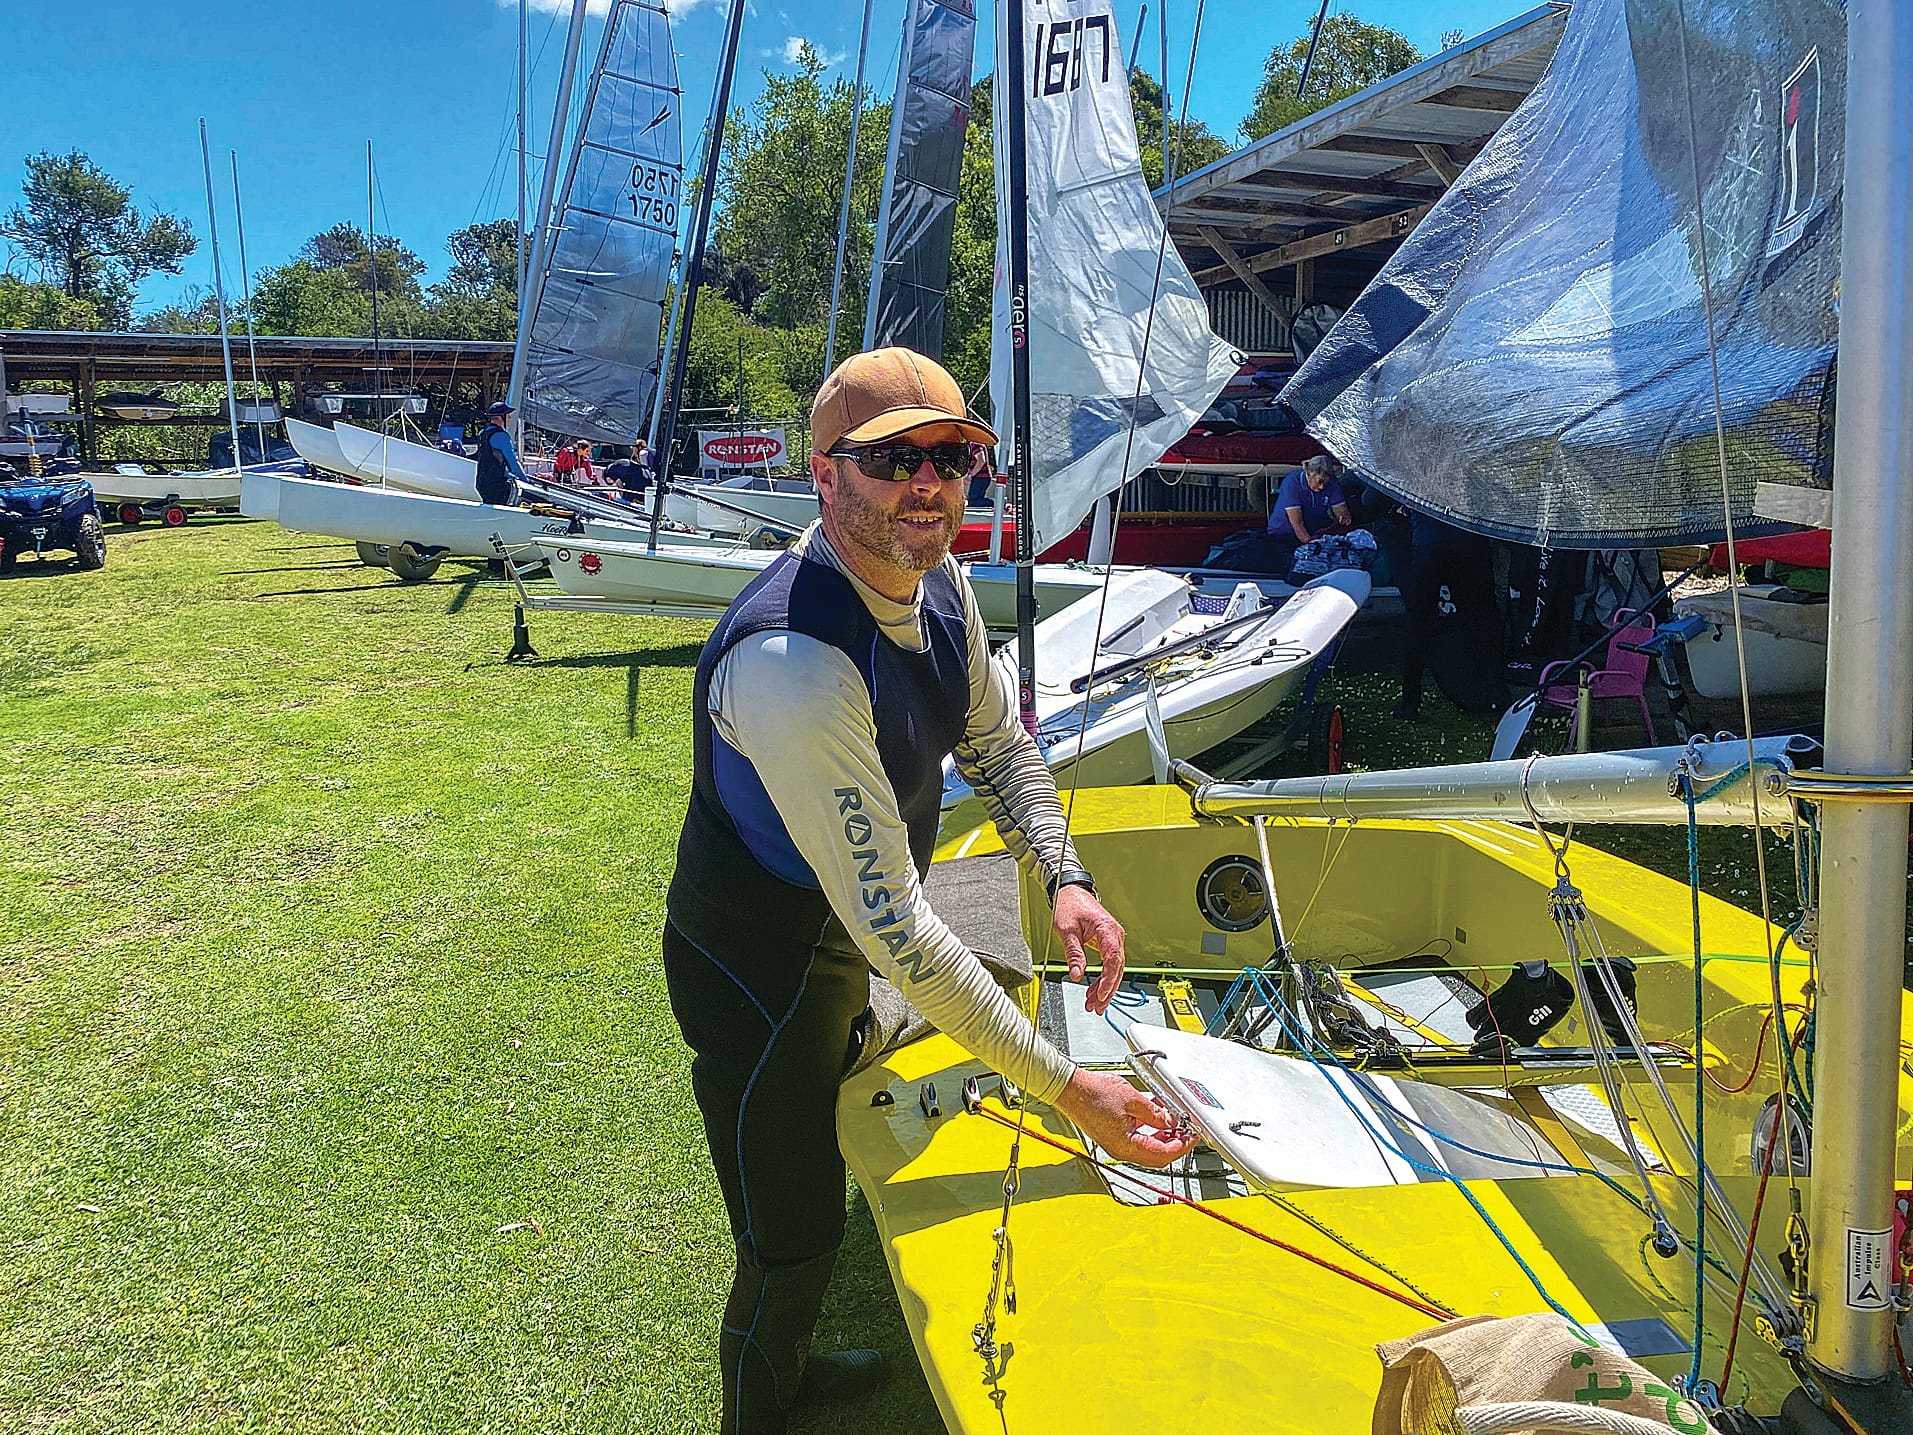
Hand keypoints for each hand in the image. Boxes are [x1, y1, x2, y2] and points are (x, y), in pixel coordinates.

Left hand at [1052, 884, 1124, 1013]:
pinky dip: (1102, 978)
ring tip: (1094, 1003)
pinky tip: (1094, 990)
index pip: (1113, 960)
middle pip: (1116, 969)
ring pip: (1114, 969)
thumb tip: (1077, 974)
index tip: (1100, 995)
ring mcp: (1113, 939)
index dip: (1108, 981)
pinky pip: (1109, 964)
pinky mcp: (1108, 943)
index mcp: (1108, 930)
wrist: (1070, 892)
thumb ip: (1074, 954)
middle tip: (1096, 1006)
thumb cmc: (1069, 905)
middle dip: (1107, 990)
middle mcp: (1115, 935)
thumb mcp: (1067, 931)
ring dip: (1104, 987)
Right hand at [1056, 1069, 1195, 1168]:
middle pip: (1157, 1156)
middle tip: (1187, 1131)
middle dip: (1176, 1144)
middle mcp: (1122, 1150)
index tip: (1193, 1135)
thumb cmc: (1093, 1094)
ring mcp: (1117, 1145)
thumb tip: (1173, 1121)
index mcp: (1127, 1146)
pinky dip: (1152, 1132)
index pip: (1163, 1154)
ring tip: (1175, 1122)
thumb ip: (1157, 1114)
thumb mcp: (1133, 1101)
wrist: (1071, 1089)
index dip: (1182, 1145)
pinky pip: (1139, 1141)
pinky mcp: (1114, 1137)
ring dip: (1164, 1137)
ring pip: (1149, 1150)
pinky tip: (1157, 1118)